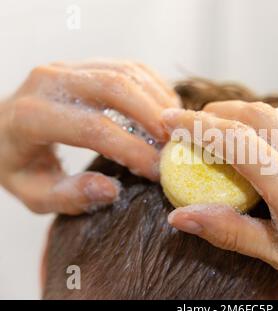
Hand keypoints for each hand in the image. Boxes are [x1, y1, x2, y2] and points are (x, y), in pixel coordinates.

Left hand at [0, 59, 179, 213]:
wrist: (2, 129)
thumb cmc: (20, 164)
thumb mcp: (35, 193)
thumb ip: (70, 196)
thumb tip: (112, 188)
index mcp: (30, 117)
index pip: (93, 129)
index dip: (132, 150)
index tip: (157, 172)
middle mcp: (48, 81)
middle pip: (114, 87)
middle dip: (153, 116)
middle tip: (176, 144)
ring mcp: (66, 67)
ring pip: (125, 71)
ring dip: (157, 99)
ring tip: (174, 129)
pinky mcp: (84, 63)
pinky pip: (128, 66)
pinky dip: (153, 86)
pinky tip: (165, 110)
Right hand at [162, 97, 277, 298]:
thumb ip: (231, 232)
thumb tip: (181, 217)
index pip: (238, 143)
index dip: (197, 128)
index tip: (169, 122)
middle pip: (257, 116)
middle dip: (215, 114)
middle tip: (188, 127)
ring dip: (247, 112)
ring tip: (224, 129)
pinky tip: (270, 134)